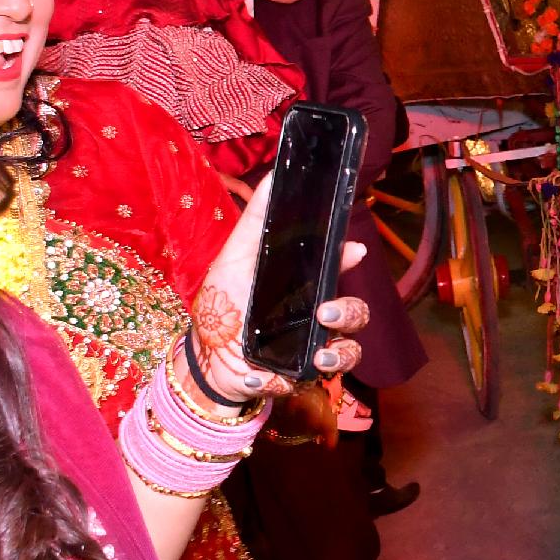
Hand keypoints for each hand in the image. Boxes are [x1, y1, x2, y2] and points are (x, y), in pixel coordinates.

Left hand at [187, 176, 370, 404]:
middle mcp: (316, 317)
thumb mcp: (235, 256)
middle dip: (350, 312)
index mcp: (305, 286)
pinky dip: (292, 379)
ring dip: (342, 352)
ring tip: (320, 354)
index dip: (351, 259)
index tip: (352, 250)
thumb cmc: (222, 302)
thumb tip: (275, 177)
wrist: (203, 355)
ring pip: (351, 350)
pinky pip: (314, 381)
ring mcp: (312, 349)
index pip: (340, 268)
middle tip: (325, 311)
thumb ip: (256, 220)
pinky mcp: (298, 377)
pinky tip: (271, 375)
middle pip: (356, 313)